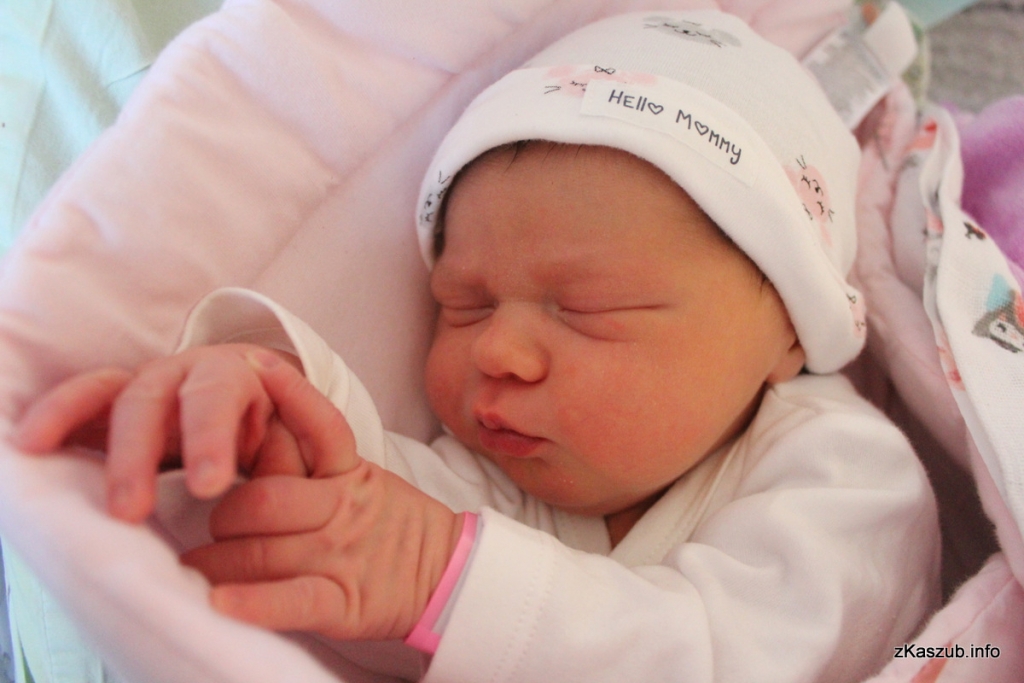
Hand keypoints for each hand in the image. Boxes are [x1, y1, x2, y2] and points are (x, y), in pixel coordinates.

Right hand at [11, 345, 316, 521]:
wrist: (266, 412)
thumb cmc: (285, 434)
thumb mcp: (307, 445)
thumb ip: (297, 457)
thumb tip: (282, 481)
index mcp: (238, 376)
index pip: (220, 397)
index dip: (210, 438)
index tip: (208, 486)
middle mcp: (187, 374)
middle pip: (155, 397)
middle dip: (139, 452)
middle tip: (132, 510)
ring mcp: (148, 386)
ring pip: (113, 397)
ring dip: (80, 429)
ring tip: (49, 463)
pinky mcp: (117, 408)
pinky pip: (81, 403)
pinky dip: (56, 416)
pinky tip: (30, 443)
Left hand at [182, 353, 460, 640]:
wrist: (447, 574)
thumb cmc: (390, 525)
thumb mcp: (361, 478)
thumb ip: (311, 460)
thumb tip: (256, 432)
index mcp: (347, 473)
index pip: (318, 425)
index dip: (288, 393)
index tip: (252, 364)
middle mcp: (341, 508)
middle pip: (262, 499)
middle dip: (223, 514)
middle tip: (212, 527)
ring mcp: (340, 555)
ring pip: (260, 551)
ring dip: (215, 562)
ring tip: (196, 569)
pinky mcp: (342, 602)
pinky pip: (290, 600)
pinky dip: (252, 603)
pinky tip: (219, 603)